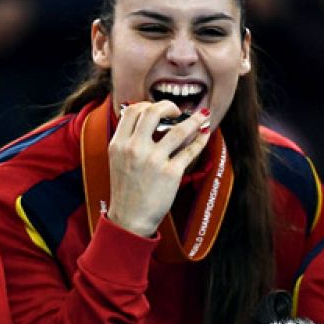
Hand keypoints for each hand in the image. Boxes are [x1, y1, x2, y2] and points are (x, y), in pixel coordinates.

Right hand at [104, 101, 212, 237]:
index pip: (133, 110)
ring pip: (179, 129)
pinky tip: (205, 134)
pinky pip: (190, 150)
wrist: (130, 219)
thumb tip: (147, 117)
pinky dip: (201, 139)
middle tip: (178, 111)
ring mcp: (153, 160)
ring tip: (202, 116)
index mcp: (119, 144)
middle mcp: (135, 149)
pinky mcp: (171, 173)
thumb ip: (128, 139)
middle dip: (169, 106)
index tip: (158, 109)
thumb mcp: (117, 160)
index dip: (148, 104)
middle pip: (153, 112)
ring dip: (195, 120)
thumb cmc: (126, 189)